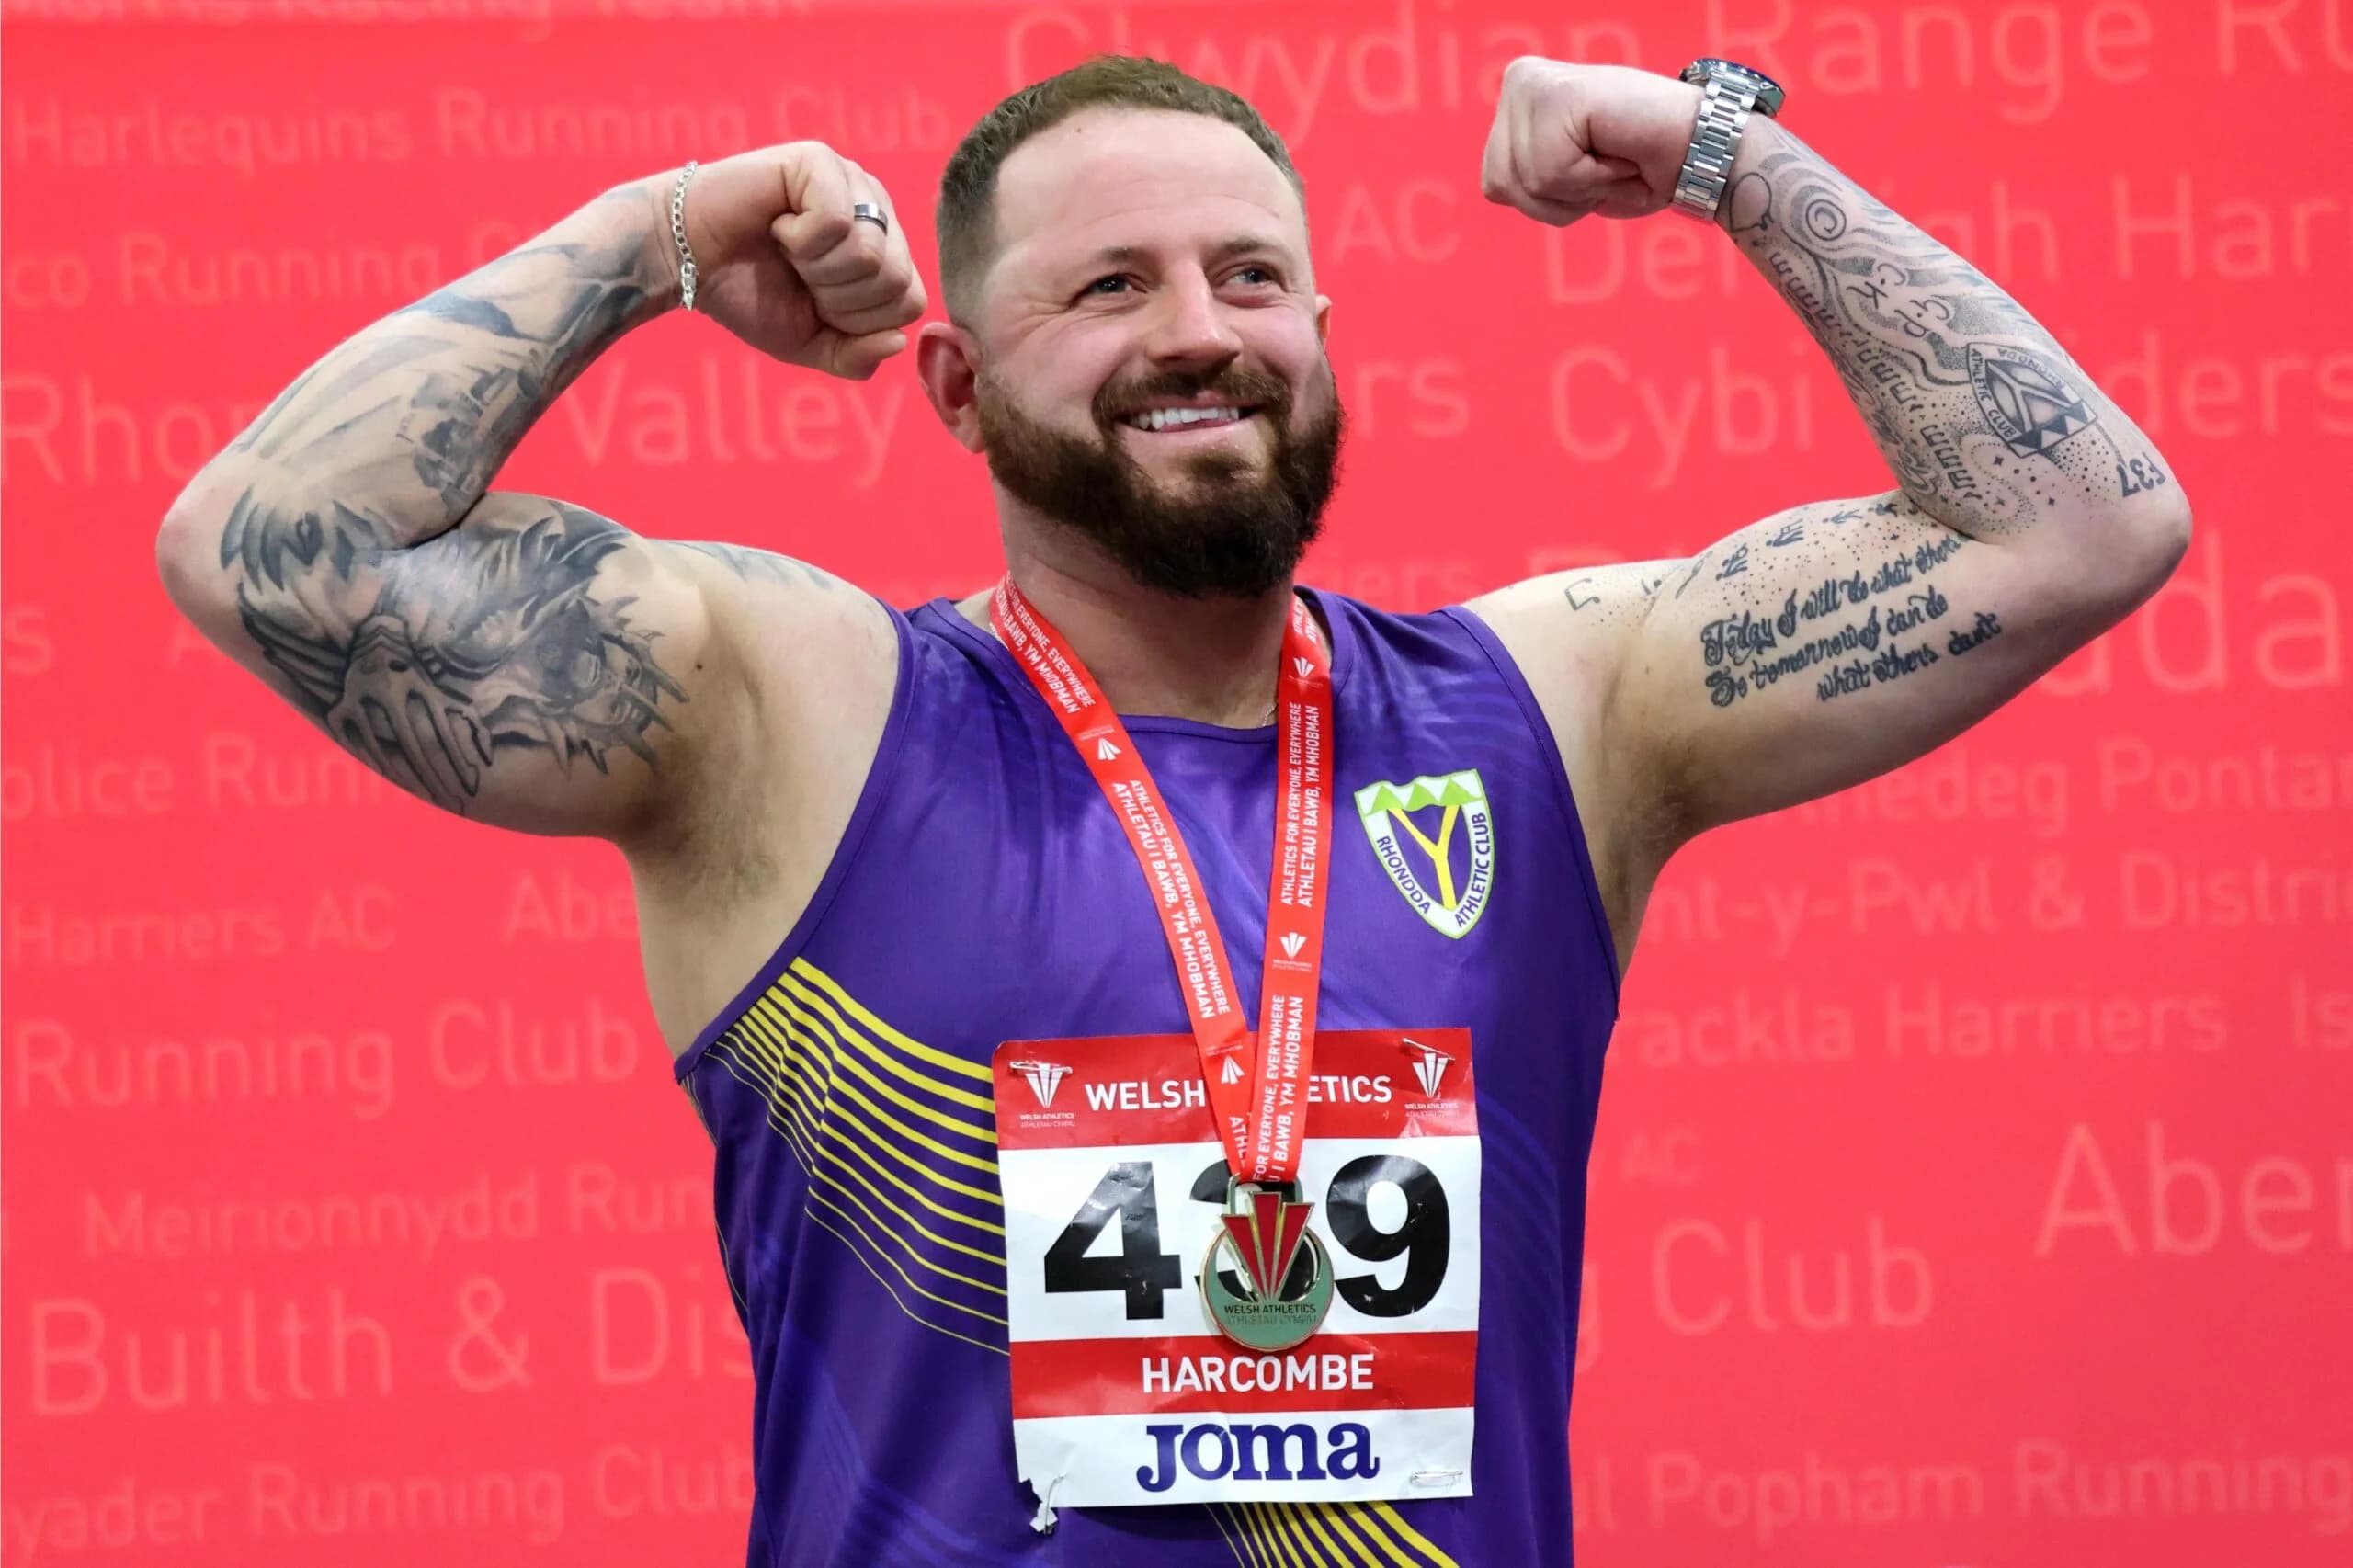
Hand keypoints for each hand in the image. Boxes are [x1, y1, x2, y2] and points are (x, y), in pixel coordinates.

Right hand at [653, 143, 927, 378]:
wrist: (686, 261)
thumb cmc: (748, 294)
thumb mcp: (810, 343)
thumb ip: (857, 355)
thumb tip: (897, 340)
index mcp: (884, 246)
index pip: (910, 302)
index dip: (857, 320)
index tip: (814, 300)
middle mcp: (876, 206)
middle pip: (895, 280)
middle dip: (837, 297)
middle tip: (797, 273)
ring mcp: (851, 179)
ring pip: (870, 255)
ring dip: (816, 269)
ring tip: (785, 248)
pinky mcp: (819, 160)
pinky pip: (836, 223)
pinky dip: (798, 240)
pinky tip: (776, 223)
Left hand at [1480, 60, 1704, 226]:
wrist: (1701, 154)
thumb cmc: (1640, 170)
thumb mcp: (1566, 181)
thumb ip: (1525, 175)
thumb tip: (1492, 185)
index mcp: (1516, 100)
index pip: (1494, 185)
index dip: (1549, 199)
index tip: (1593, 170)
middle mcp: (1519, 81)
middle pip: (1501, 186)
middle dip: (1560, 199)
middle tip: (1608, 166)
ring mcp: (1535, 84)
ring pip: (1526, 183)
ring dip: (1581, 190)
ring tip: (1616, 158)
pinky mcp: (1557, 95)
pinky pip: (1552, 173)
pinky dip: (1593, 181)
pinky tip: (1620, 152)